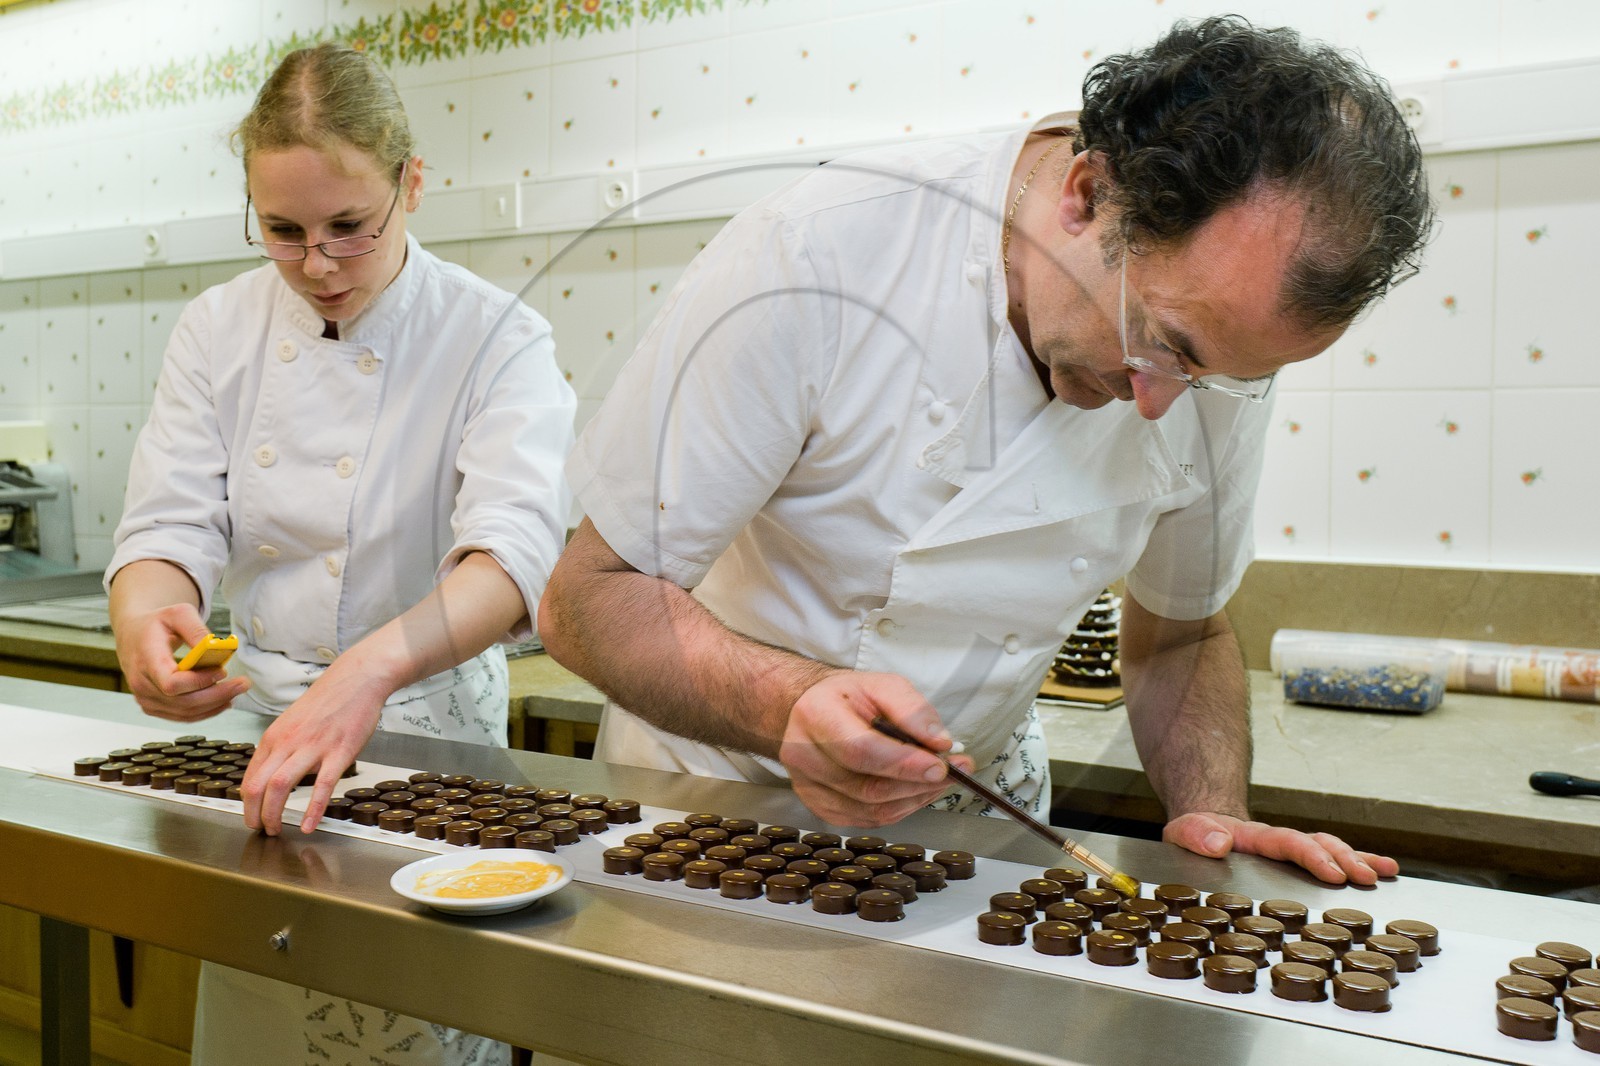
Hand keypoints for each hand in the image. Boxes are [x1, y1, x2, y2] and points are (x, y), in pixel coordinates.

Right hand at [114, 603, 249, 721]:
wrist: (134, 635)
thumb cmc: (156, 624)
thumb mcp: (178, 614)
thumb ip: (197, 630)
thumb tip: (216, 648)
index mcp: (146, 660)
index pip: (172, 684)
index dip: (199, 682)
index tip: (222, 671)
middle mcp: (142, 684)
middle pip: (183, 702)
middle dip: (218, 695)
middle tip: (243, 684)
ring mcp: (145, 698)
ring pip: (185, 712)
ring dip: (215, 705)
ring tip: (236, 691)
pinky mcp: (152, 706)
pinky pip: (181, 716)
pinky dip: (205, 711)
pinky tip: (222, 702)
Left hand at [240, 657, 388, 835]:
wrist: (356, 679)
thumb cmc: (328, 701)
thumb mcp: (292, 722)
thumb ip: (281, 748)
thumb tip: (273, 774)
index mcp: (274, 737)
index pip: (250, 777)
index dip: (247, 803)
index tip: (252, 816)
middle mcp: (288, 742)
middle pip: (258, 786)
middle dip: (254, 814)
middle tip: (260, 829)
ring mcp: (313, 747)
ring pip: (281, 786)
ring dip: (274, 814)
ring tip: (277, 829)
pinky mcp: (339, 752)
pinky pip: (322, 786)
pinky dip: (313, 810)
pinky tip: (309, 825)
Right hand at [778, 670, 973, 827]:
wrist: (812, 710)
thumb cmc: (848, 698)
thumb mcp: (882, 685)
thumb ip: (913, 709)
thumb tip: (940, 743)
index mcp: (816, 715)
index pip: (861, 750)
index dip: (904, 763)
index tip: (939, 765)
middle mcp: (803, 755)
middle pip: (867, 788)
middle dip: (918, 785)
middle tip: (953, 772)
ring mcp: (807, 786)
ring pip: (870, 810)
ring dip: (913, 799)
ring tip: (937, 780)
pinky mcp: (819, 807)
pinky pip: (866, 820)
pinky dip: (898, 809)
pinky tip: (913, 791)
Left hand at [1163, 812, 1398, 885]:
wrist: (1203, 829)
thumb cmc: (1196, 836)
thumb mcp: (1183, 833)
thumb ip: (1196, 835)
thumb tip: (1219, 843)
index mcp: (1255, 837)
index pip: (1288, 843)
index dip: (1311, 857)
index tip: (1332, 874)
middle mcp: (1280, 842)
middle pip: (1318, 844)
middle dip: (1344, 859)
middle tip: (1365, 877)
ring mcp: (1292, 852)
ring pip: (1332, 849)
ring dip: (1359, 860)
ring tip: (1384, 872)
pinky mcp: (1299, 862)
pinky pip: (1333, 860)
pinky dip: (1360, 861)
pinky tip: (1386, 870)